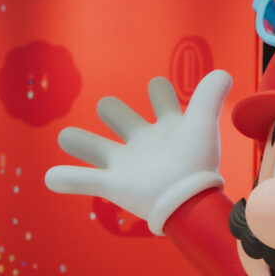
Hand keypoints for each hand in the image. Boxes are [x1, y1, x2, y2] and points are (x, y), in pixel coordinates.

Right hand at [45, 70, 232, 235]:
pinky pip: (83, 180)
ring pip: (97, 148)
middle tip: (109, 107)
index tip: (158, 85)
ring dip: (81, 142)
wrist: (186, 202)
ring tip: (67, 136)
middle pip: (123, 121)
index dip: (161, 93)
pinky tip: (51, 177)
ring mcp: (127, 165)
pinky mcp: (113, 185)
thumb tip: (223, 73)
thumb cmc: (196, 164)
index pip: (163, 104)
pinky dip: (66, 178)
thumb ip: (209, 96)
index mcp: (168, 129)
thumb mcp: (202, 124)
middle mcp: (146, 145)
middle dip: (114, 112)